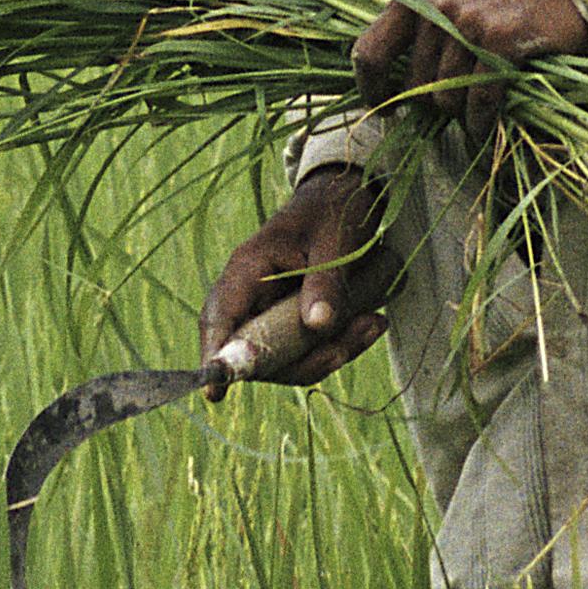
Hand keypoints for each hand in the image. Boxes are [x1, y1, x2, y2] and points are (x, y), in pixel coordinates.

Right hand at [202, 165, 400, 384]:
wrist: (344, 197)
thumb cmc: (333, 210)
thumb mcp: (334, 242)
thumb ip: (326, 281)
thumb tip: (317, 326)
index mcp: (248, 267)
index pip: (219, 317)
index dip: (214, 354)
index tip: (214, 391)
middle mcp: (250, 293)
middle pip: (253, 348)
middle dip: (301, 359)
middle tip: (348, 347)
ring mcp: (269, 308)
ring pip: (284, 355)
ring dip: (328, 353)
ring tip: (373, 325)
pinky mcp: (290, 318)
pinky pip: (305, 347)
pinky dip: (337, 344)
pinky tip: (370, 324)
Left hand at [349, 0, 587, 122]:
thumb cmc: (505, 8)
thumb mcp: (452, 8)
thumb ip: (418, 37)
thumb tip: (386, 89)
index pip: (370, 50)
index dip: (370, 87)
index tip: (380, 107)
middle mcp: (436, 4)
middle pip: (413, 86)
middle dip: (434, 105)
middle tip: (459, 101)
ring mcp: (468, 19)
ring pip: (445, 97)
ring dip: (461, 113)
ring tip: (479, 104)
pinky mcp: (500, 37)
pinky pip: (478, 99)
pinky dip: (481, 119)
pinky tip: (486, 123)